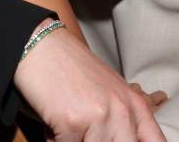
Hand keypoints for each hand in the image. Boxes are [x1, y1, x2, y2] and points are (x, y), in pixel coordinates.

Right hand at [14, 26, 165, 140]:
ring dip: (75, 140)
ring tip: (69, 127)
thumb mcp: (110, 93)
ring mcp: (99, 117)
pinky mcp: (72, 122)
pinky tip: (54, 124)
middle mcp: (122, 111)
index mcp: (136, 106)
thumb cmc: (72, 69)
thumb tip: (127, 140)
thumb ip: (125, 122)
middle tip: (84, 132)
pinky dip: (55, 140)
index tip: (117, 139)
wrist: (42, 46)